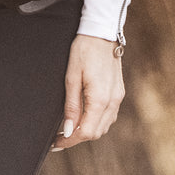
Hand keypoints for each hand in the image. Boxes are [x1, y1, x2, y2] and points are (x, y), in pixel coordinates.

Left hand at [52, 34, 124, 150]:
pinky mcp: (119, 93)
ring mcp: (118, 97)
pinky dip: (96, 122)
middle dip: (77, 138)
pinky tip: (84, 117)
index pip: (86, 132)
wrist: (102, 32)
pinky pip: (108, 116)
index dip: (69, 141)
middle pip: (96, 133)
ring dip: (87, 130)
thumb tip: (68, 131)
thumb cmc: (84, 50)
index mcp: (100, 99)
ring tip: (70, 128)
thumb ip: (71, 107)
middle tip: (59, 137)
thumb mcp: (71, 78)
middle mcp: (112, 101)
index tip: (56, 143)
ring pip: (103, 127)